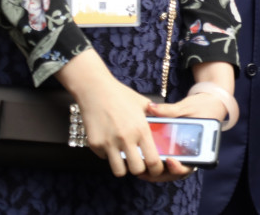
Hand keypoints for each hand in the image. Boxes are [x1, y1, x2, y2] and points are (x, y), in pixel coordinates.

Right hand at [57, 51, 164, 177]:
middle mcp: (125, 139)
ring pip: (119, 171)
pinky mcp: (95, 144)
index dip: (157, 169)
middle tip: (139, 162)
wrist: (95, 89)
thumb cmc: (121, 95)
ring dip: (123, 166)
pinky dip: (108, 155)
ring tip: (124, 156)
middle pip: (136, 170)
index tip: (156, 168)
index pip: (153, 160)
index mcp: (141, 129)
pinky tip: (110, 142)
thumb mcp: (143, 104)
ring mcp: (108, 143)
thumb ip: (154, 117)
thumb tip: (164, 128)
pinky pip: (104, 158)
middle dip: (139, 169)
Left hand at [138, 95, 233, 182]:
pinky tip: (141, 158)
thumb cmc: (202, 106)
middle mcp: (191, 156)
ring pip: (168, 171)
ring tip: (140, 165)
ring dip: (154, 171)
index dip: (178, 168)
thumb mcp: (187, 107)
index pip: (188, 166)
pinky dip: (154, 163)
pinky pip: (165, 163)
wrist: (210, 103)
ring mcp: (183, 156)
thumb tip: (151, 108)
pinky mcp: (176, 152)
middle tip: (144, 170)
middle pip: (175, 173)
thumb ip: (169, 110)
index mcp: (200, 148)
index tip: (169, 160)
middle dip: (159, 173)